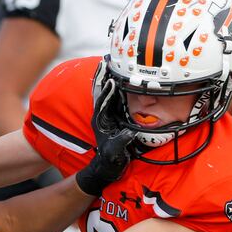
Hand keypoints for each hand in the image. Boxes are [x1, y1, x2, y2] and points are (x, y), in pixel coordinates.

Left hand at [75, 76, 135, 195]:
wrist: (107, 168)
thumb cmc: (110, 159)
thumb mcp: (116, 150)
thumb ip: (122, 140)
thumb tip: (131, 132)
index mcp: (100, 120)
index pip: (102, 101)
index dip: (106, 89)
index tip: (110, 78)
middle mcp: (103, 116)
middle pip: (104, 94)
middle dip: (106, 79)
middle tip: (109, 64)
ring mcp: (109, 117)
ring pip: (110, 96)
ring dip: (113, 83)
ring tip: (115, 69)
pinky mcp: (115, 119)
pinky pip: (116, 102)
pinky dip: (119, 92)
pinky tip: (124, 84)